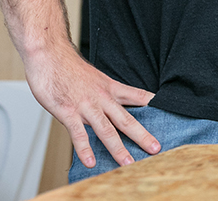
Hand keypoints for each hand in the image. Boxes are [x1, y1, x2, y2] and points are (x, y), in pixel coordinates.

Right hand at [23, 43, 158, 168]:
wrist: (49, 54)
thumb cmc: (68, 67)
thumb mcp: (94, 77)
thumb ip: (103, 93)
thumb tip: (109, 106)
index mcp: (110, 88)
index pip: (137, 96)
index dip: (153, 105)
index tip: (168, 113)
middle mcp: (102, 98)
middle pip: (126, 119)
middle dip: (142, 136)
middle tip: (155, 149)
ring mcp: (86, 106)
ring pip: (106, 130)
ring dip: (118, 148)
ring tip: (128, 163)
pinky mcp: (68, 112)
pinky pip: (78, 133)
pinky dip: (84, 149)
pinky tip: (90, 162)